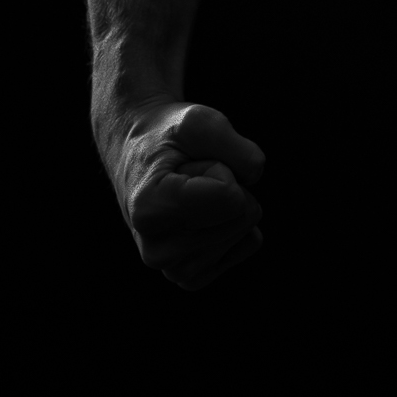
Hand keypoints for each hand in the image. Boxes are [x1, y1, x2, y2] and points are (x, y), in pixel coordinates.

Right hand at [113, 100, 266, 289]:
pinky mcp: (193, 277)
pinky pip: (249, 244)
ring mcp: (173, 269)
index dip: (223, 167)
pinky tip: (203, 213)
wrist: (142, 157)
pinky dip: (238, 223)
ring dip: (229, 203)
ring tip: (193, 191)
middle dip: (229, 184)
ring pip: (247, 230)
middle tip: (192, 176)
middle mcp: (156, 251)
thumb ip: (235, 144)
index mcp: (149, 211)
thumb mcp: (199, 120)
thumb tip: (255, 176)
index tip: (191, 163)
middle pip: (243, 214)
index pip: (230, 198)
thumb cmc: (170, 136)